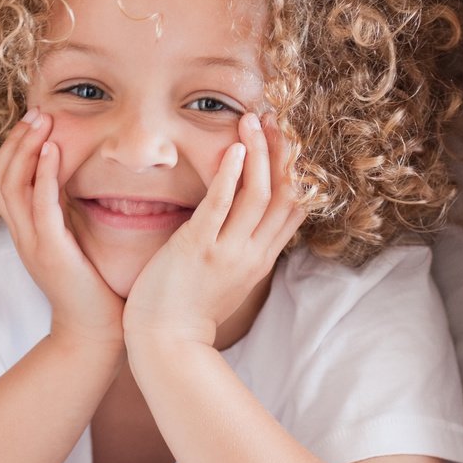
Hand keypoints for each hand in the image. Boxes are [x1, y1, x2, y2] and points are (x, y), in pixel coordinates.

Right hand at [0, 110, 123, 349]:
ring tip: (42, 123)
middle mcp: (22, 234)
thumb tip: (81, 178)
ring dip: (24, 150)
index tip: (33, 121)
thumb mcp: (75, 241)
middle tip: (35, 112)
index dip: (12, 149)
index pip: (2, 181)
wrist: (95, 333)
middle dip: (15, 141)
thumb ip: (69, 212)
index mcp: (25, 231)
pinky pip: (39, 207)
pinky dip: (42, 176)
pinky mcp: (51, 252)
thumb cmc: (93, 287)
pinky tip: (53, 153)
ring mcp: (32, 243)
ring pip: (10, 187)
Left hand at [122, 112, 303, 348]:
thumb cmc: (187, 310)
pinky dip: (230, 176)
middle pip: (285, 196)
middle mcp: (252, 254)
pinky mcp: (198, 249)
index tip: (290, 139)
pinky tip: (233, 150)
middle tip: (276, 119)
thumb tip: (239, 215)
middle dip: (283, 154)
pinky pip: (220, 206)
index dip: (296, 171)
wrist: (165, 343)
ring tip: (253, 122)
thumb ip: (239, 247)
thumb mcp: (227, 278)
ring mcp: (227, 252)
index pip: (294, 209)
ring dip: (259, 153)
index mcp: (260, 259)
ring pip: (258, 195)